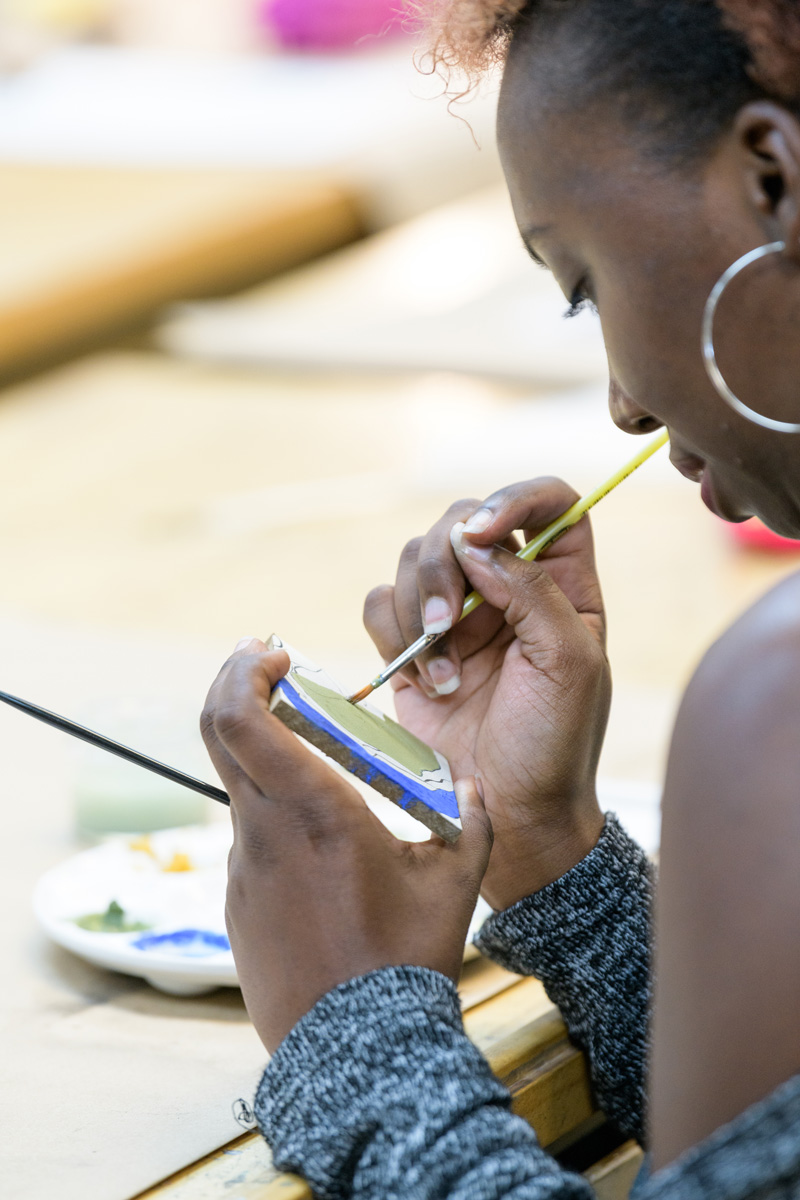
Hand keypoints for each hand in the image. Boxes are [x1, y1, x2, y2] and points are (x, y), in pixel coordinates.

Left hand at [200, 641, 492, 1052]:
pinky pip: (250, 838)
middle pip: (218, 733)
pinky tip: (322, 845)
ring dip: (267, 755)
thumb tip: (476, 789)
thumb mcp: (453, 884)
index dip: (241, 671)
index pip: (239, 719)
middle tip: (271, 668)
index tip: (272, 652)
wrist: (356, 1054)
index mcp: (313, 812)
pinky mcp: (238, 905)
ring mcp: (242, 871)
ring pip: (240, 787)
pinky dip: (274, 813)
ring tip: (322, 763)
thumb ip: (471, 822)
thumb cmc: (404, 963)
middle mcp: (262, 833)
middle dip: (237, 685)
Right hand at [364, 478, 610, 910]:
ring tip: (443, 674)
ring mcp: (457, 612)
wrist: (507, 810)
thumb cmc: (554, 743)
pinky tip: (424, 683)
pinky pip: (380, 602)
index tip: (480, 531)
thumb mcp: (566, 662)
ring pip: (414, 557)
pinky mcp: (410, 642)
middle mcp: (508, 585)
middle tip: (445, 626)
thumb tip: (475, 541)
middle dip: (443, 567)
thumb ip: (530, 589)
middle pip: (463, 519)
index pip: (548, 501)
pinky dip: (391, 636)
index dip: (515, 498)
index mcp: (563, 582)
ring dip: (417, 611)